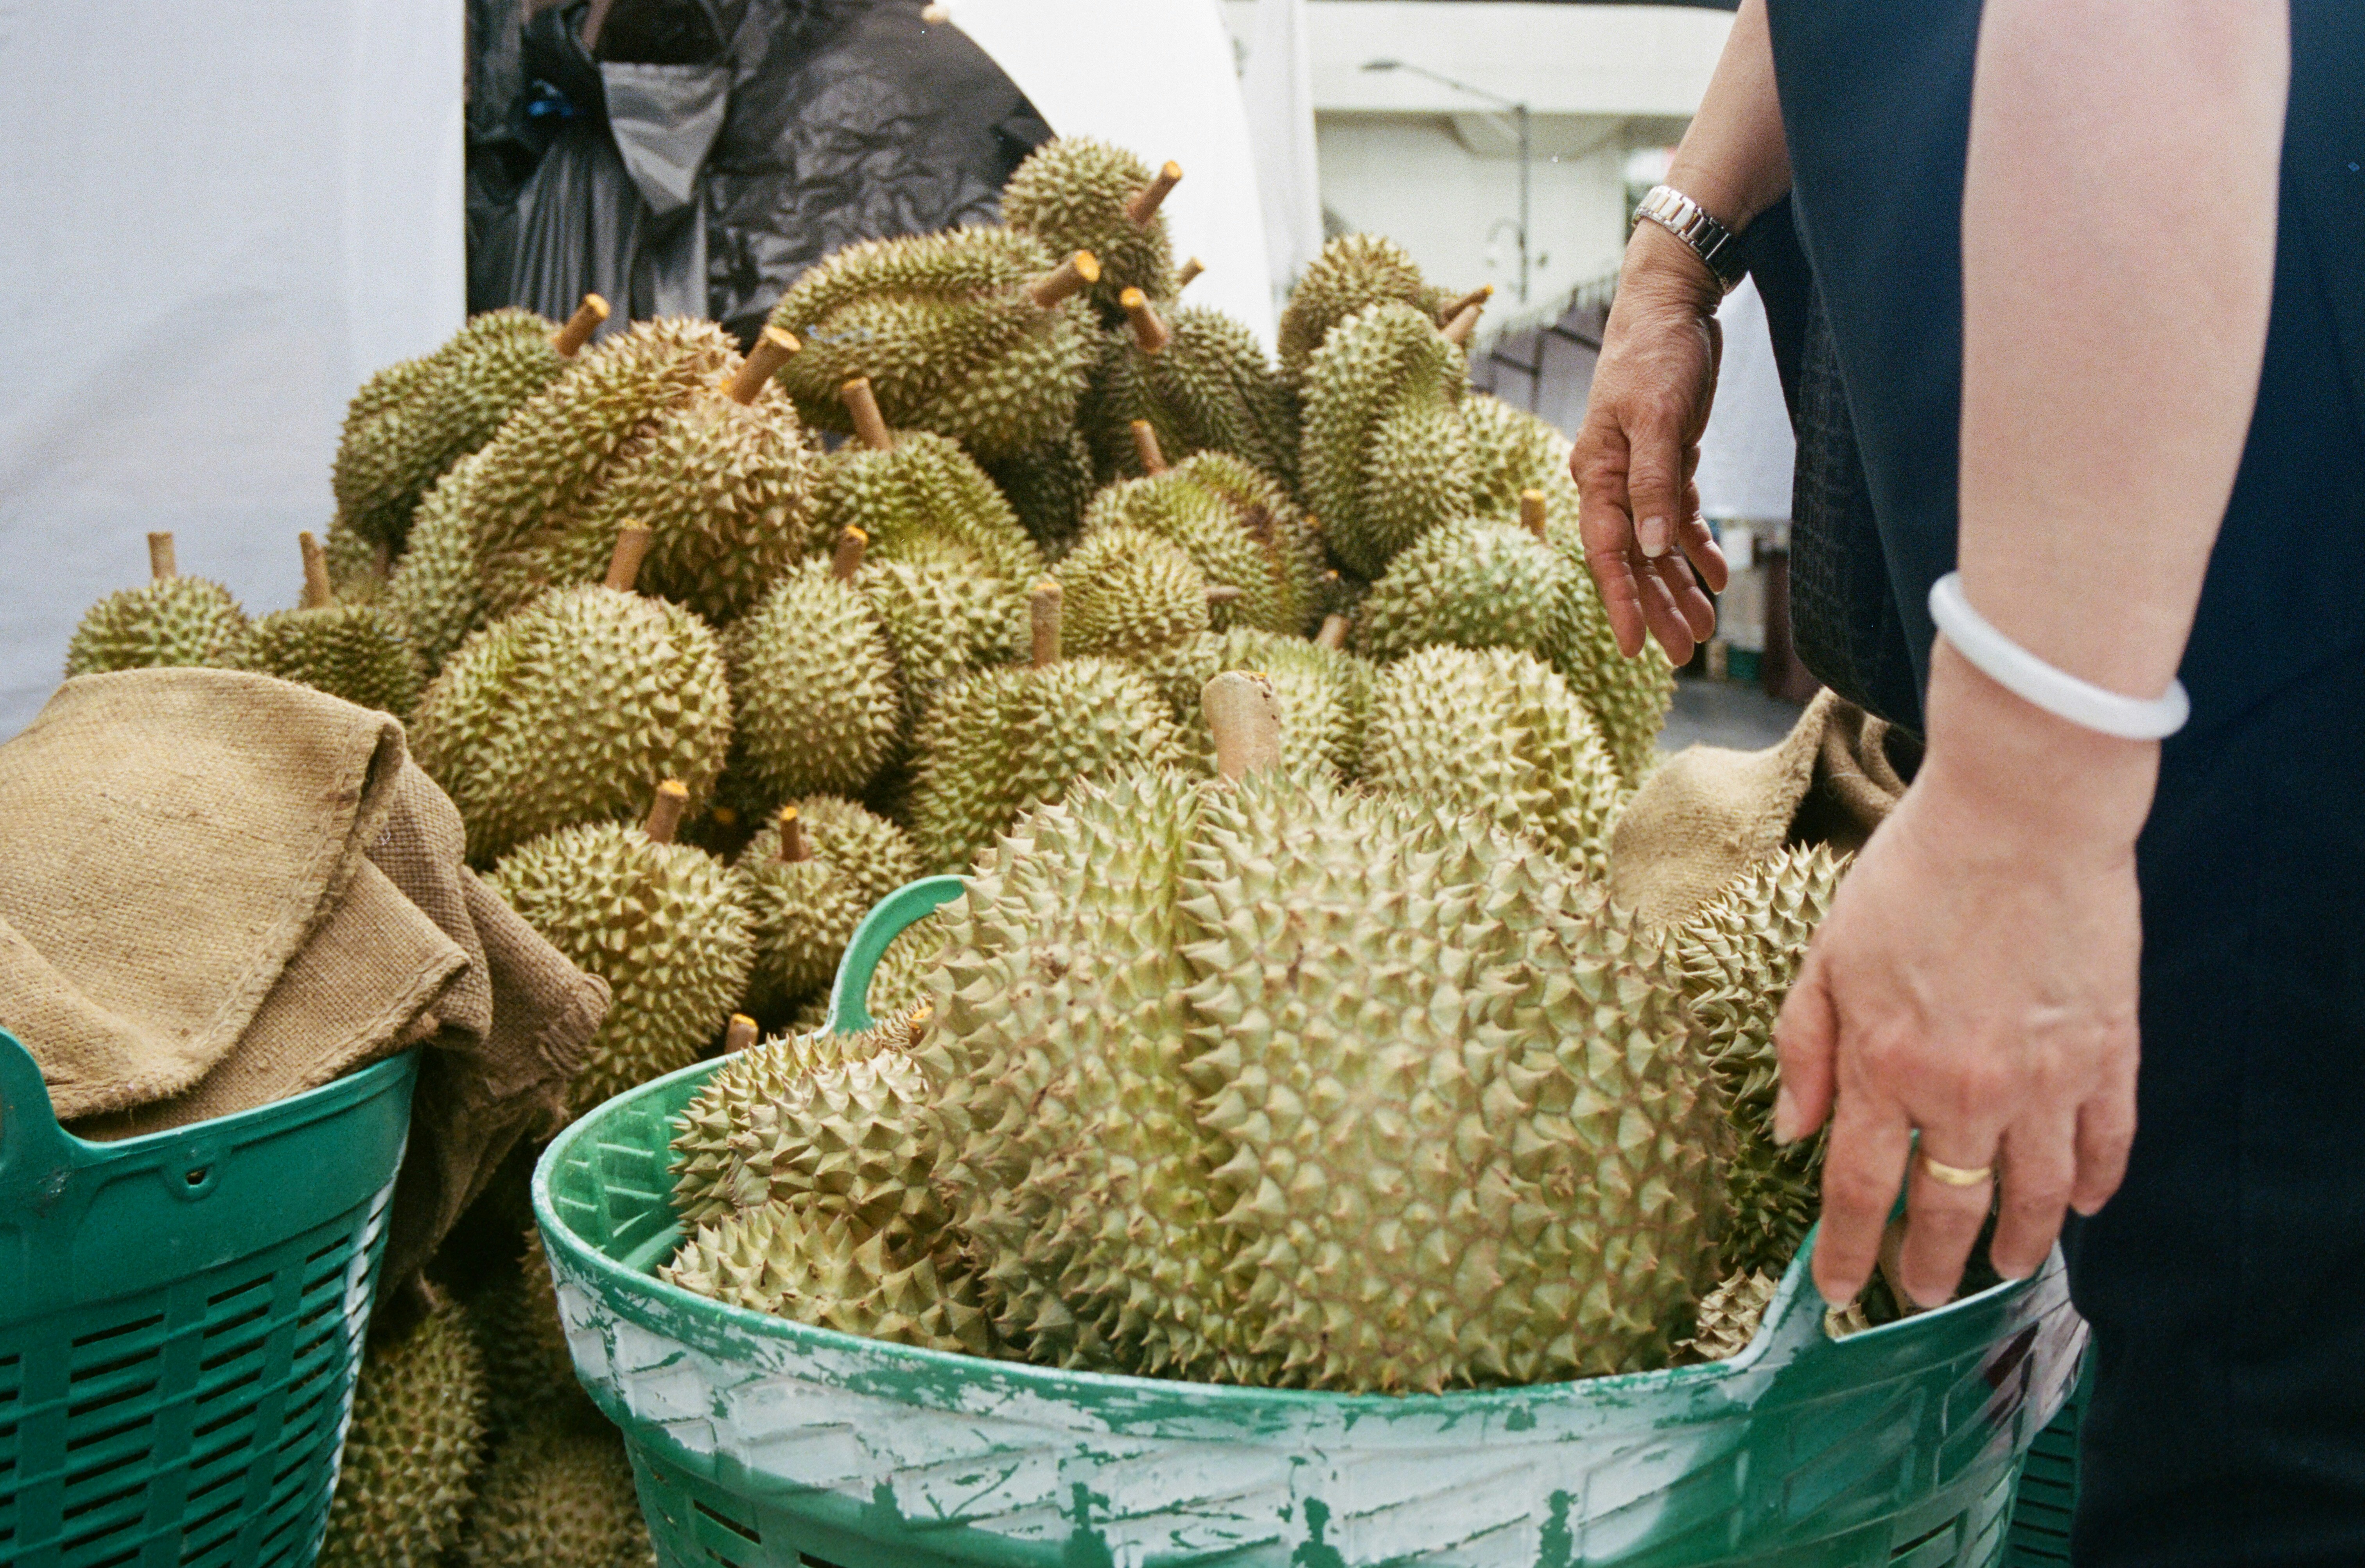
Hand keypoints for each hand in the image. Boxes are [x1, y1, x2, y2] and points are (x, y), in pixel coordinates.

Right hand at [1569, 222, 1730, 663]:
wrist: (1671, 302)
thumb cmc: (1656, 352)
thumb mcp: (1659, 416)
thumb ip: (1654, 482)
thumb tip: (1651, 546)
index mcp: (1597, 473)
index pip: (1606, 552)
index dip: (1621, 603)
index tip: (1635, 649)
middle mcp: (1611, 480)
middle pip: (1632, 559)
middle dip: (1656, 606)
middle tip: (1682, 653)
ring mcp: (1638, 472)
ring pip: (1656, 545)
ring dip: (1678, 585)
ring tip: (1703, 628)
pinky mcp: (1667, 460)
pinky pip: (1678, 517)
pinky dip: (1695, 547)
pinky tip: (1714, 574)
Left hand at [1772, 642, 2148, 1307]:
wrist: (2020, 815)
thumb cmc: (1913, 875)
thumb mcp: (1826, 955)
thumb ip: (1805, 1048)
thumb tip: (1790, 1132)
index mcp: (1887, 1066)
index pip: (1861, 1191)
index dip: (1847, 1252)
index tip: (1837, 1292)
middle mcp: (1965, 1089)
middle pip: (1950, 1209)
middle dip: (1931, 1266)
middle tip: (1923, 1294)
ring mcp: (2045, 1077)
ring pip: (2035, 1195)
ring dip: (2018, 1244)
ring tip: (2003, 1270)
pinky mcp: (2107, 1051)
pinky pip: (2107, 1141)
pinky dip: (2096, 1183)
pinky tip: (2081, 1207)